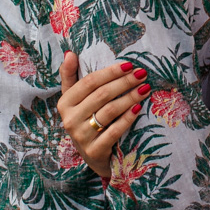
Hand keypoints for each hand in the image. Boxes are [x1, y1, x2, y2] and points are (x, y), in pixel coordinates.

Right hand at [56, 51, 150, 176]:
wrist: (92, 155)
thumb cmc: (85, 120)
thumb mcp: (74, 99)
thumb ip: (70, 76)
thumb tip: (69, 53)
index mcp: (65, 103)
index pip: (89, 82)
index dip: (110, 72)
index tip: (129, 65)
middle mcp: (70, 120)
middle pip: (101, 95)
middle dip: (124, 82)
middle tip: (142, 74)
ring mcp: (81, 137)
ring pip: (109, 111)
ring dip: (130, 97)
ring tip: (145, 88)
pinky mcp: (94, 151)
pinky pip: (114, 131)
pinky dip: (128, 118)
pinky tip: (139, 108)